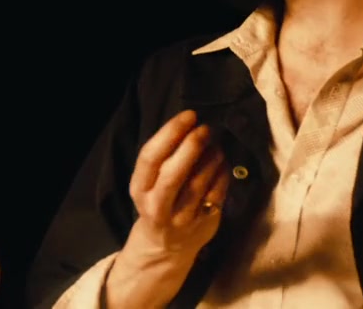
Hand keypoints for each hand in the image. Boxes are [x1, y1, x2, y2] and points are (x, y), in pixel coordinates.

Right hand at [104, 110, 229, 308]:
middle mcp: (157, 206)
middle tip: (205, 128)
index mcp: (139, 189)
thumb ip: (164, 159)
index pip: (150, 157)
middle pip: (173, 174)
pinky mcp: (203, 225)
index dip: (170, 133)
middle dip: (191, 147)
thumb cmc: (159, 202)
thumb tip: (190, 125)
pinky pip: (217, 195)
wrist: (165, 247)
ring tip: (217, 144)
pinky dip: (223, 174)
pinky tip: (223, 162)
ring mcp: (181, 219)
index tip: (188, 116)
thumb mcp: (149, 183)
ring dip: (211, 159)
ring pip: (198, 185)